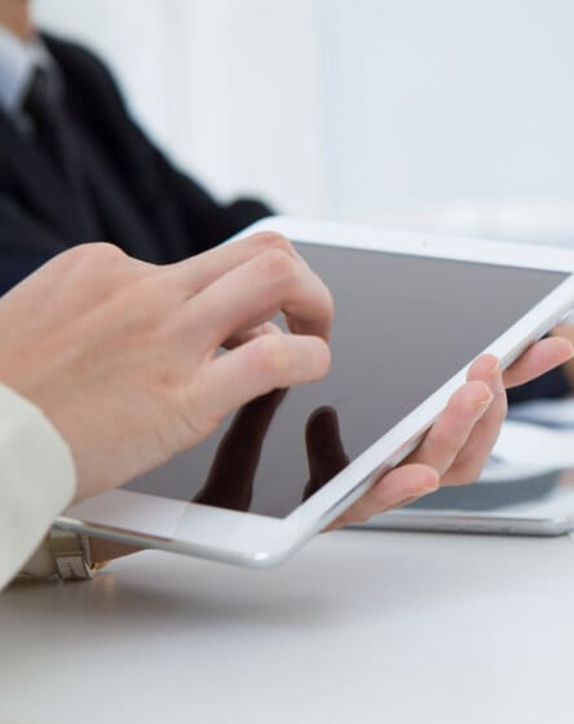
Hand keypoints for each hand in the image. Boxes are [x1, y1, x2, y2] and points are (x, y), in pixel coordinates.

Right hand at [0, 232, 332, 501]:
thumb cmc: (2, 396)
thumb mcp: (40, 320)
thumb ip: (101, 314)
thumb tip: (153, 328)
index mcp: (102, 268)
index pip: (200, 264)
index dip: (228, 300)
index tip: (231, 328)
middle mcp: (143, 290)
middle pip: (257, 250)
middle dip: (299, 279)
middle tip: (305, 314)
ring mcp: (167, 337)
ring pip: (276, 277)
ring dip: (316, 303)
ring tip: (316, 339)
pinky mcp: (183, 397)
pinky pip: (271, 358)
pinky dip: (309, 359)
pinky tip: (310, 371)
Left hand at [328, 337, 573, 525]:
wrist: (267, 475)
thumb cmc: (330, 433)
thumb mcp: (390, 385)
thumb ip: (438, 363)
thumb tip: (500, 326)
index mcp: (428, 440)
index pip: (489, 410)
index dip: (525, 377)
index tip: (554, 346)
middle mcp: (414, 467)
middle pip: (467, 448)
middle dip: (485, 408)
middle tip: (491, 370)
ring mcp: (383, 486)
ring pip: (433, 469)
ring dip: (455, 432)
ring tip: (469, 395)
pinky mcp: (343, 504)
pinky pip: (372, 502)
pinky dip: (400, 489)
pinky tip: (417, 473)